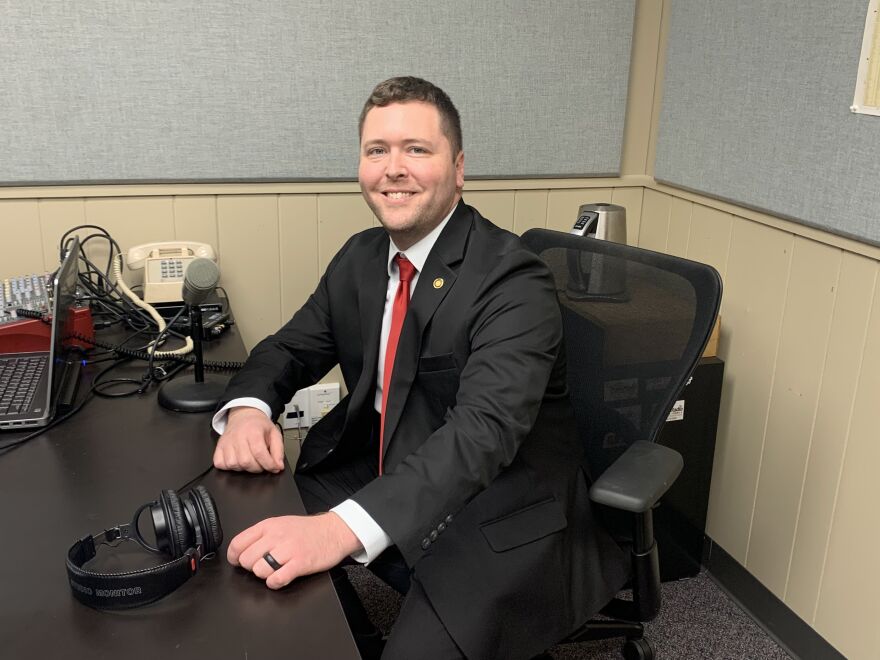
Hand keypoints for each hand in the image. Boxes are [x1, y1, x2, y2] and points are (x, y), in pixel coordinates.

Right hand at [213, 407, 284, 472]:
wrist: (244, 415)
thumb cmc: (259, 425)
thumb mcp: (274, 433)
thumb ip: (278, 450)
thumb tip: (278, 466)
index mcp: (253, 431)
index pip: (259, 453)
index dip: (268, 464)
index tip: (274, 468)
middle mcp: (238, 436)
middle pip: (246, 462)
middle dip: (257, 468)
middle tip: (261, 463)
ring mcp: (227, 442)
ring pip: (233, 465)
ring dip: (244, 468)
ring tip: (250, 460)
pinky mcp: (219, 447)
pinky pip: (220, 464)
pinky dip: (229, 467)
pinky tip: (237, 460)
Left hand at [227, 513, 362, 588]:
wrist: (334, 531)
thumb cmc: (307, 530)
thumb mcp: (281, 524)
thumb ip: (261, 535)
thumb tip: (241, 551)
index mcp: (268, 526)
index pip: (238, 543)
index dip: (234, 557)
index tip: (238, 561)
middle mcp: (276, 536)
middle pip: (246, 560)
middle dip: (251, 567)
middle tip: (262, 565)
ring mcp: (289, 550)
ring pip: (259, 570)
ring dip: (264, 575)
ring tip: (274, 570)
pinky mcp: (300, 563)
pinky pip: (277, 579)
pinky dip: (275, 582)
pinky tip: (280, 577)